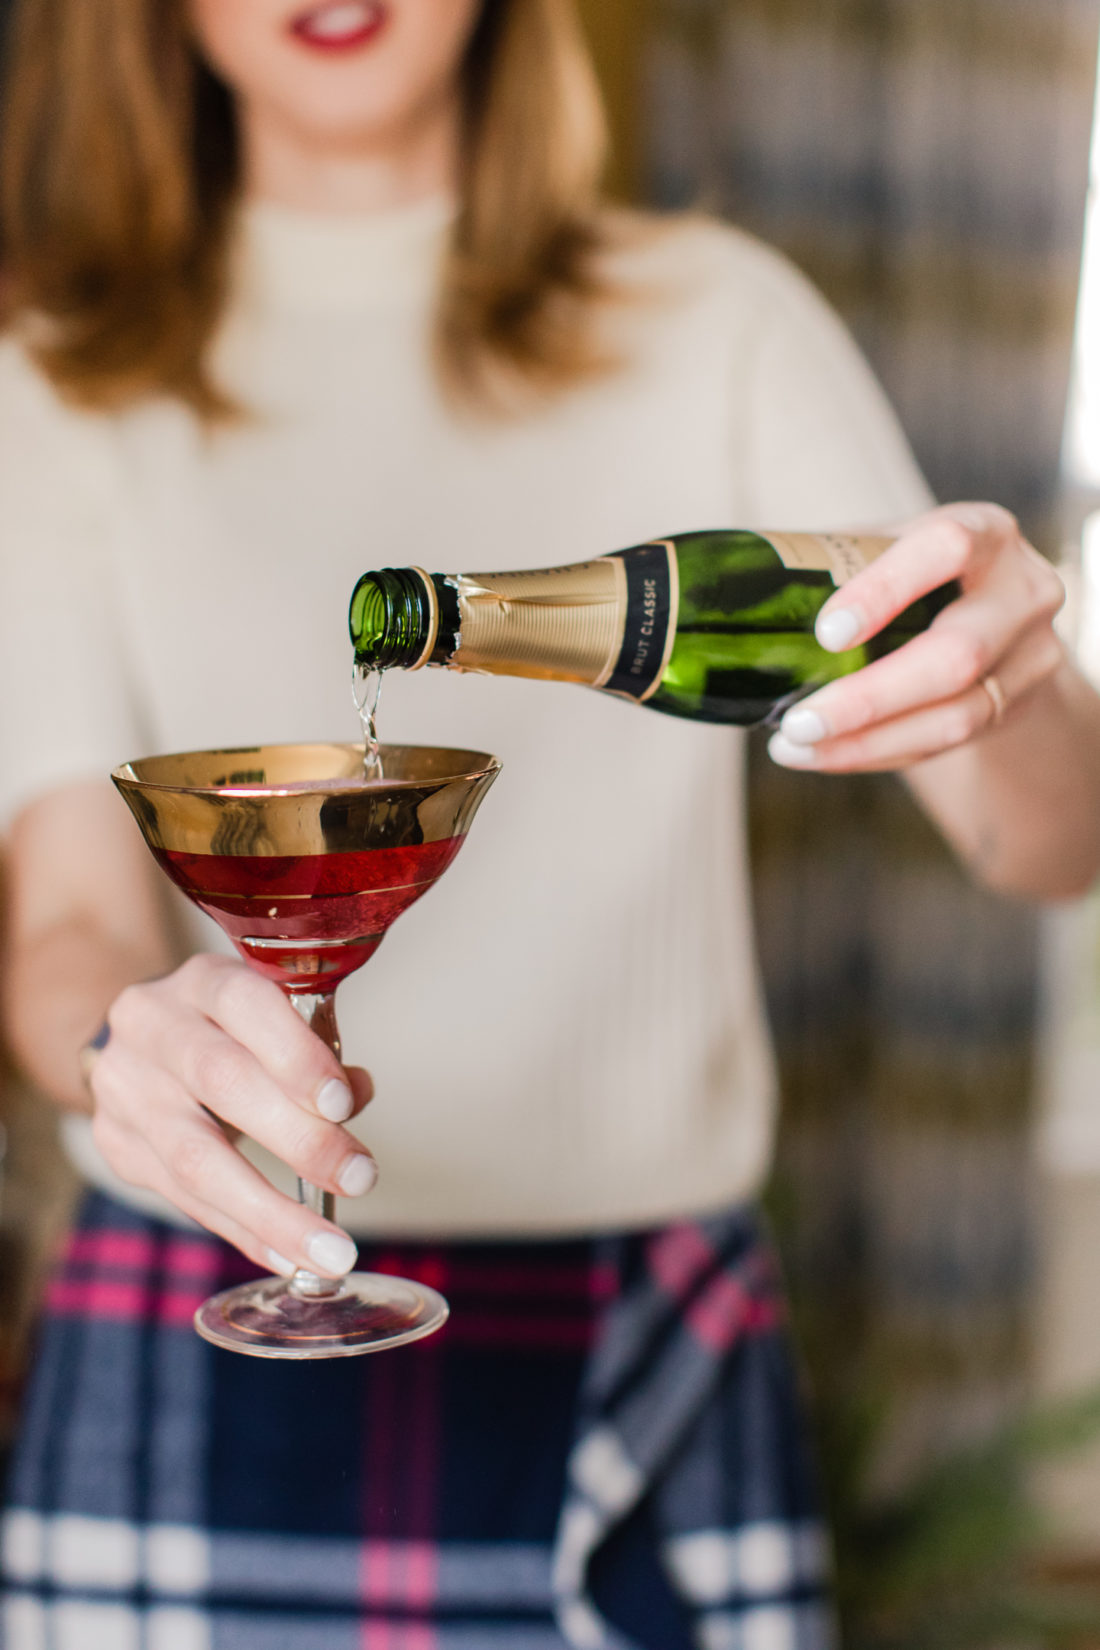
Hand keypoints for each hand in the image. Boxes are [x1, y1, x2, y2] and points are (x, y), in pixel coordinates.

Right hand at [86, 954, 375, 1276]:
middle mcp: (152, 1027)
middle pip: (223, 1083)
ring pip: (195, 1158)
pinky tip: (289, 1258)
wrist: (137, 1040)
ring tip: (328, 1253)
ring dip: (271, 1212)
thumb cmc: (232, 1029)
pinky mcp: (116, 1144)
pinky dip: (244, 1232)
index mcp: (201, 981)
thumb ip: (317, 1052)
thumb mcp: (273, 1016)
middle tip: (360, 1178)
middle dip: (299, 1139)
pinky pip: (183, 1199)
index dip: (294, 1055)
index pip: (244, 1005)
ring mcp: (125, 1088)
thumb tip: (355, 1096)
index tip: (343, 1104)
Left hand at [767, 503, 1067, 771]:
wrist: (1000, 614)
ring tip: (794, 746)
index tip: (826, 633)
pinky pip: (942, 745)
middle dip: (868, 699)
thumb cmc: (919, 573)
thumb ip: (832, 560)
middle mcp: (1022, 591)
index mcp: (984, 532)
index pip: (945, 549)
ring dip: (865, 742)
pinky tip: (825, 754)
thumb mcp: (888, 548)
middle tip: (796, 721)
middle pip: (956, 656)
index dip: (886, 590)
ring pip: (953, 717)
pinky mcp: (1015, 707)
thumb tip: (725, 582)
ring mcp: (1030, 655)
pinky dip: (877, 753)